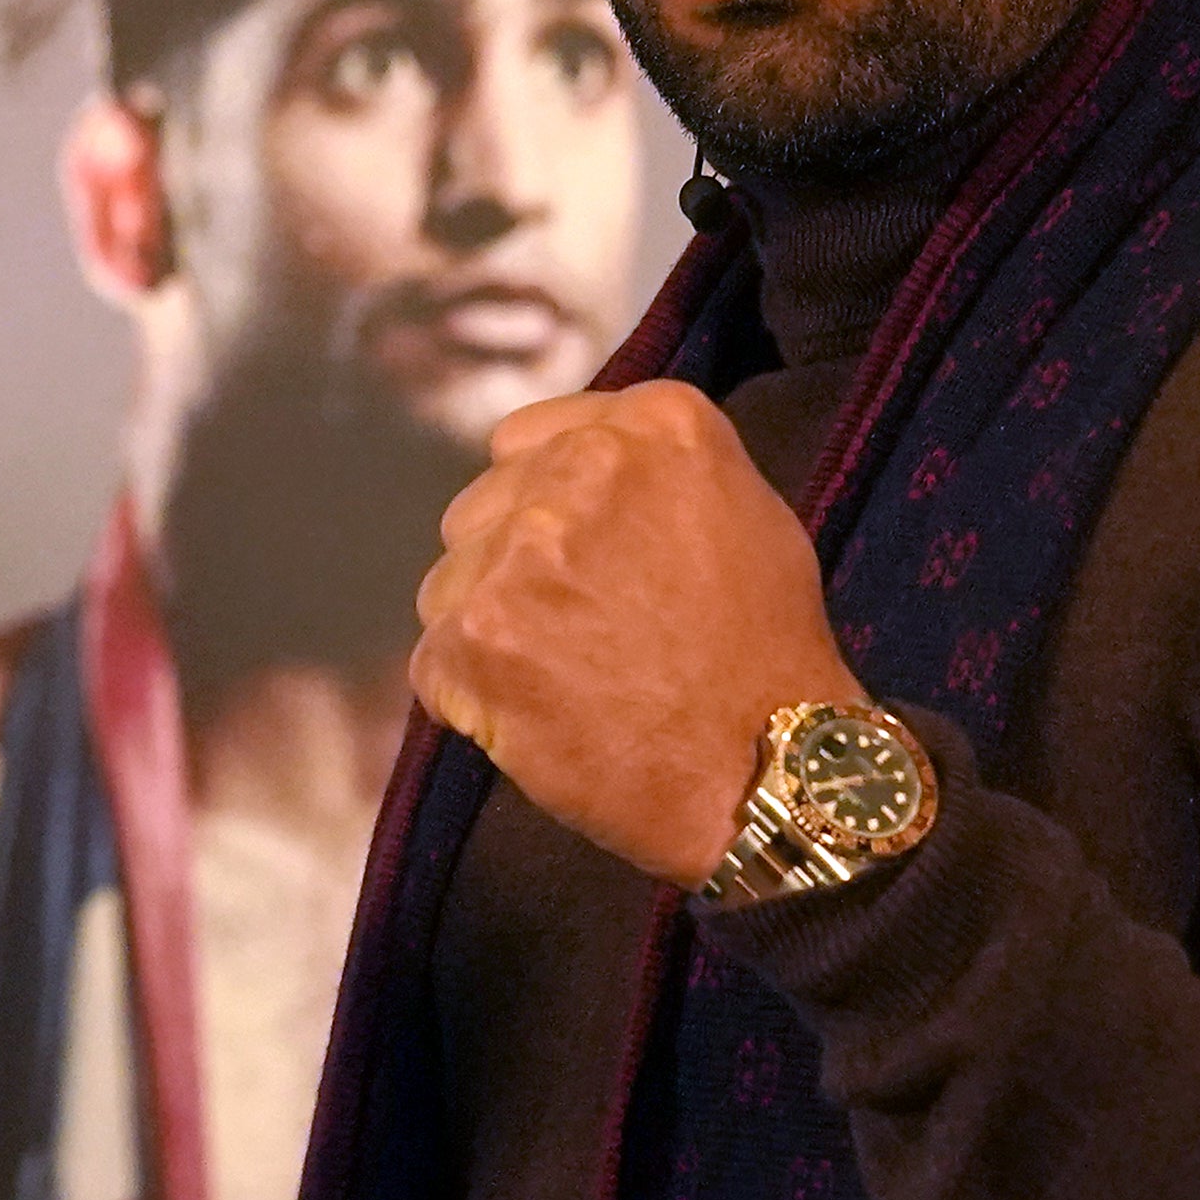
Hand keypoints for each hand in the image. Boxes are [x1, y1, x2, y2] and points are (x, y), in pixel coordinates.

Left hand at [412, 383, 861, 886]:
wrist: (765, 770)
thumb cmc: (766, 652)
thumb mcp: (744, 514)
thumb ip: (649, 471)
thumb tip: (566, 467)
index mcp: (650, 429)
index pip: (524, 440)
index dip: (537, 502)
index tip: (569, 551)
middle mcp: (577, 472)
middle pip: (481, 508)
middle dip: (509, 565)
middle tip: (573, 628)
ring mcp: (517, 556)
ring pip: (450, 582)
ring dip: (486, 630)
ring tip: (562, 680)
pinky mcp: (474, 638)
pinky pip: (434, 660)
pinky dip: (471, 697)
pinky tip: (535, 719)